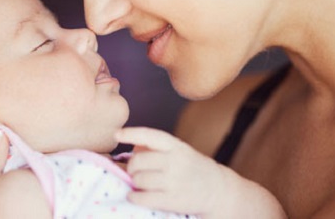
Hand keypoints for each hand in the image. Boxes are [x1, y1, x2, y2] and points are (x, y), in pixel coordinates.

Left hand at [116, 127, 284, 217]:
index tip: (117, 133)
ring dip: (134, 183)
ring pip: (138, 180)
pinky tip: (135, 195)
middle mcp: (175, 161)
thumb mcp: (178, 151)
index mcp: (176, 146)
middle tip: (135, 172)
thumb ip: (154, 148)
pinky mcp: (172, 200)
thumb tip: (130, 151)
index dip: (131, 134)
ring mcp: (174, 181)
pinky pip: (142, 198)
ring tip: (140, 184)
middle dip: (132, 167)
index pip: (150, 135)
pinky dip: (134, 197)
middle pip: (138, 161)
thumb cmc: (190, 167)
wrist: (217, 189)